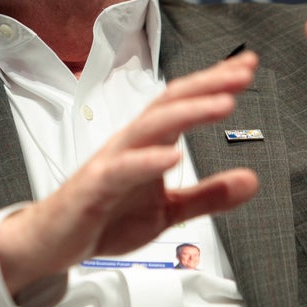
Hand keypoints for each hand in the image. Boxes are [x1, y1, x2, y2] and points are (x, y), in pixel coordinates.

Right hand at [0, 51, 259, 296]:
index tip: (248, 65)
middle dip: (208, 84)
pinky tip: (174, 155)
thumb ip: (208, 195)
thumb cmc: (104, 216)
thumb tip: (251, 180)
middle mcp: (131, 142)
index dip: (215, 82)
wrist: (55, 241)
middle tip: (243, 72)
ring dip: (188, 111)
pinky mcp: (95, 186)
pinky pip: (122, 168)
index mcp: (149, 142)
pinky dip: (148, 159)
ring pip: (151, 125)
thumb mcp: (168, 210)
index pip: (184, 102)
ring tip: (223, 103)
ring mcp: (112, 161)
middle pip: (171, 102)